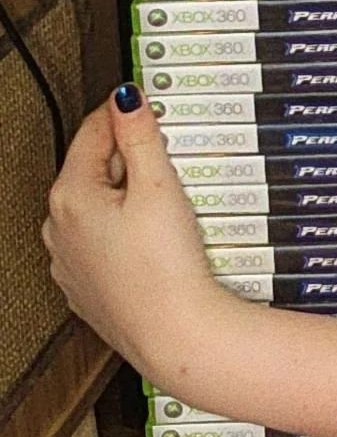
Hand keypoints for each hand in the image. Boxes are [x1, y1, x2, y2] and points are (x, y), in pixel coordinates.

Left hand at [44, 87, 243, 394]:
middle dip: (127, 159)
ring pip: (96, 210)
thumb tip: (126, 99)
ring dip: (124, 199)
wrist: (176, 337)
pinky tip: (153, 244)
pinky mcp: (88, 288)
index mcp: (71, 196)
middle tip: (166, 159)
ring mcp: (70, 262)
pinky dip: (123, 235)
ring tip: (165, 208)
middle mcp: (59, 229)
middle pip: (93, 169)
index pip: (93, 131)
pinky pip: (101, 245)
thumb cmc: (165, 271)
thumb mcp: (159, 186)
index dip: (123, 111)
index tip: (142, 102)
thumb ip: (140, 135)